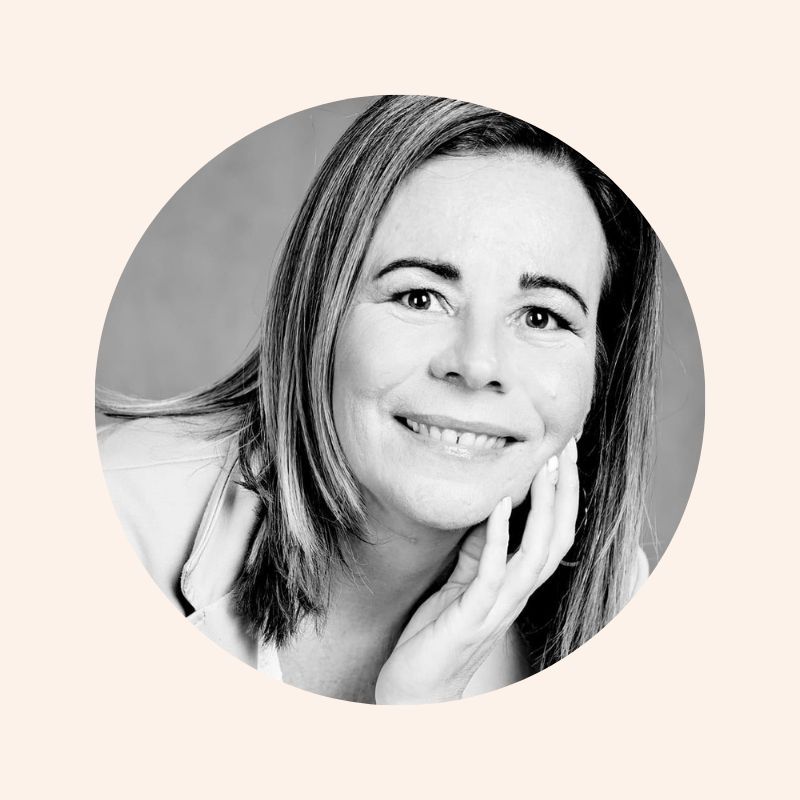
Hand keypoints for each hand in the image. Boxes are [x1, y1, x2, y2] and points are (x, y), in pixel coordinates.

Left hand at [374, 437, 578, 703]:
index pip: (555, 533)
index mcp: (517, 585)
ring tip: (546, 468)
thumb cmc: (439, 635)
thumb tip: (493, 512)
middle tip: (569, 447)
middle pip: (557, 537)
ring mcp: (497, 607)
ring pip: (536, 553)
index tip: (566, 453)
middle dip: (565, 491)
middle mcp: (517, 595)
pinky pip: (492, 573)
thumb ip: (482, 552)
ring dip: (543, 508)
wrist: (416, 691)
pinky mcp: (471, 617)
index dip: (566, 494)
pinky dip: (499, 537)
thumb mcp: (464, 583)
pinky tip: (499, 506)